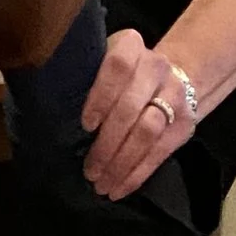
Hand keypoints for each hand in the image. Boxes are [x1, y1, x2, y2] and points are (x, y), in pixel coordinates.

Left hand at [81, 30, 197, 200]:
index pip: (118, 66)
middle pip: (131, 108)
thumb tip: (51, 117)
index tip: (86, 125)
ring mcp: (175, 95)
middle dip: (107, 144)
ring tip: (101, 184)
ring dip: (122, 163)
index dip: (101, 96)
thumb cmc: (120, 75)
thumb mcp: (103, 61)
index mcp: (131, 46)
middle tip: (89, 170)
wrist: (173, 75)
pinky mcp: (184, 123)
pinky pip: (160, 152)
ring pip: (147, 132)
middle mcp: (156, 67)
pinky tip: (119, 188)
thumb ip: (84, 78)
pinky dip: (137, 174)